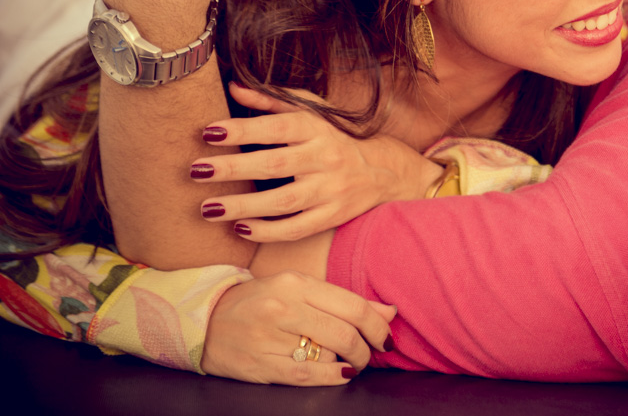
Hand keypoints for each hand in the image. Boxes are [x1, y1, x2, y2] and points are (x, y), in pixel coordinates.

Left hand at [192, 83, 443, 241]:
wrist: (383, 171)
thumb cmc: (335, 137)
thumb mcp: (311, 111)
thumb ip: (272, 99)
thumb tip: (233, 88)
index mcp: (317, 129)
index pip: (277, 127)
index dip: (243, 130)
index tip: (208, 132)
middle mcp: (326, 158)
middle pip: (276, 165)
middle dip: (233, 169)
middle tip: (196, 170)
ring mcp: (331, 190)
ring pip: (284, 202)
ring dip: (243, 206)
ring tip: (207, 207)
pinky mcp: (332, 216)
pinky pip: (297, 228)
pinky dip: (267, 231)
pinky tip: (239, 227)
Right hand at [201, 270, 395, 384]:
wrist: (204, 319)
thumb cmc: (259, 302)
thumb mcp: (299, 289)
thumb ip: (343, 301)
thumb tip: (390, 312)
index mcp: (297, 283)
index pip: (353, 305)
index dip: (378, 325)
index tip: (386, 337)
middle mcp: (284, 307)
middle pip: (344, 332)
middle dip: (366, 349)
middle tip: (370, 355)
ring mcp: (270, 337)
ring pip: (328, 354)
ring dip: (347, 363)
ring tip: (349, 362)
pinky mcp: (260, 364)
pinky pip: (307, 375)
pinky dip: (331, 378)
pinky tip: (339, 375)